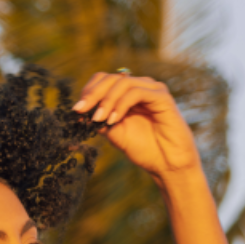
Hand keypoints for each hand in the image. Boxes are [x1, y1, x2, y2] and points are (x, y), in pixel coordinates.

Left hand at [74, 72, 199, 179]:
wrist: (167, 164)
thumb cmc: (145, 150)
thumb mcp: (115, 133)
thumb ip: (100, 120)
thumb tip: (81, 113)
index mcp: (128, 94)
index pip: (104, 80)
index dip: (89, 91)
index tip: (77, 110)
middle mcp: (140, 87)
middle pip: (111, 78)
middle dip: (93, 94)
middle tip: (81, 110)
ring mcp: (152, 90)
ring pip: (123, 82)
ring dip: (106, 100)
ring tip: (98, 119)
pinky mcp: (162, 96)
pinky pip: (136, 92)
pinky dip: (121, 104)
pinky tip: (113, 119)